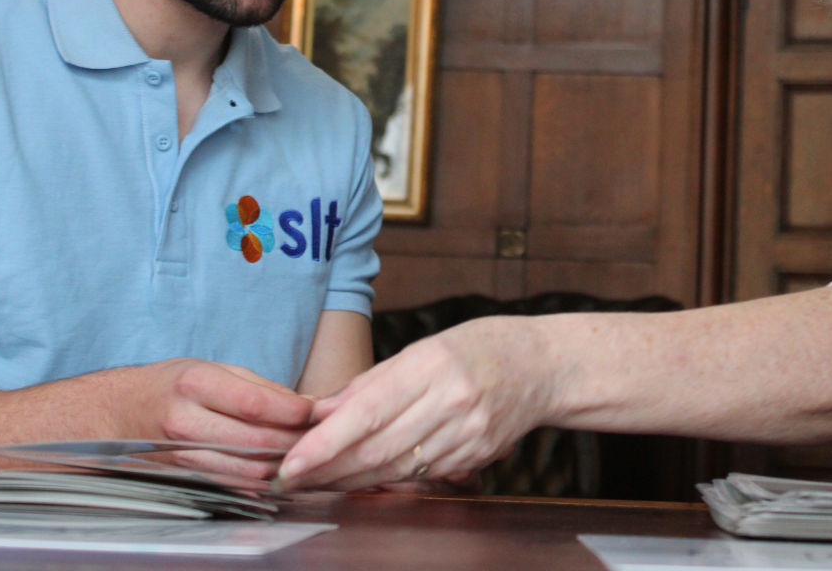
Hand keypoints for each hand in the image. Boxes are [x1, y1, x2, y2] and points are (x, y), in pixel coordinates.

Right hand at [128, 358, 315, 479]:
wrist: (117, 413)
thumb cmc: (170, 385)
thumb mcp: (210, 368)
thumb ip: (259, 386)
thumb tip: (305, 403)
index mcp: (195, 385)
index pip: (255, 403)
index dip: (292, 410)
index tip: (315, 410)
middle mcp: (186, 421)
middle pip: (255, 440)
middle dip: (295, 439)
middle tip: (319, 434)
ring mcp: (182, 454)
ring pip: (247, 469)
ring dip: (281, 463)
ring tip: (302, 452)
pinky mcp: (185, 476)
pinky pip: (232, 484)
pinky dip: (260, 480)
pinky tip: (275, 469)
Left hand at [274, 317, 552, 490]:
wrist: (542, 366)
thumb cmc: (479, 347)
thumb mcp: (423, 349)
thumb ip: (371, 383)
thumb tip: (320, 412)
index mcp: (433, 365)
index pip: (368, 411)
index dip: (325, 442)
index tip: (292, 461)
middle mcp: (452, 402)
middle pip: (378, 448)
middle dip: (328, 469)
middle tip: (290, 478)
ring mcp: (467, 434)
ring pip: (396, 469)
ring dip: (350, 480)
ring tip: (315, 483)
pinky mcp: (476, 456)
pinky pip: (421, 475)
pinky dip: (385, 480)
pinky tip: (360, 480)